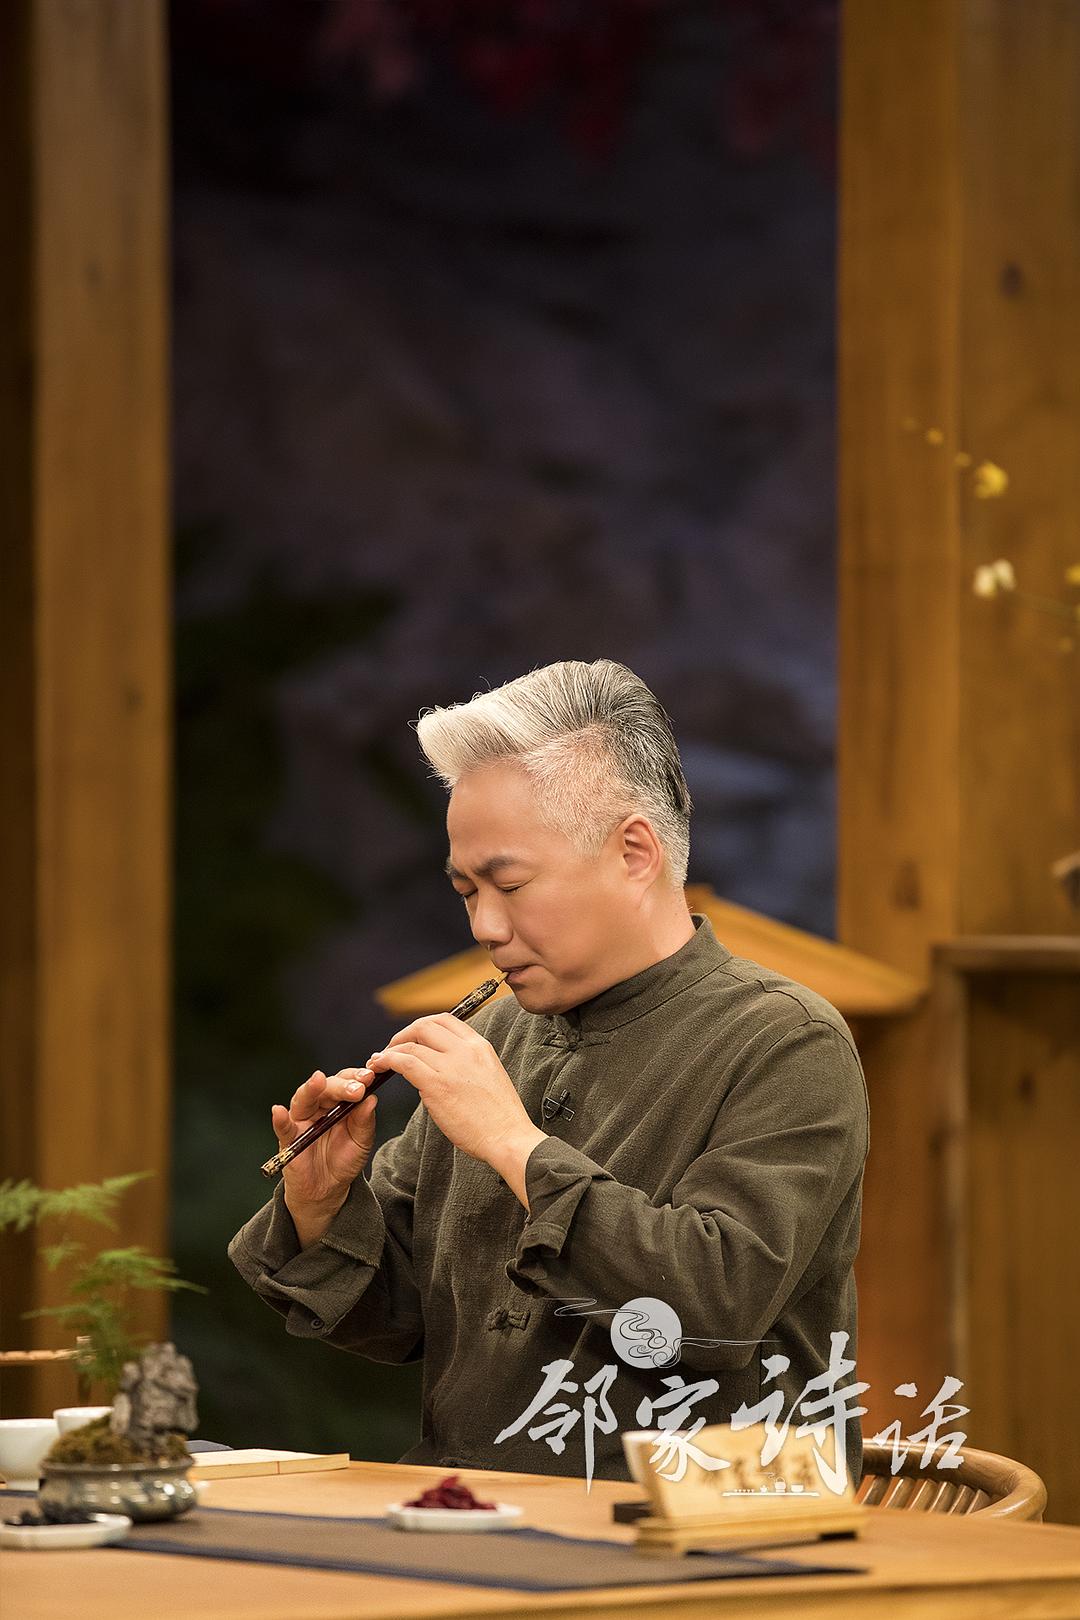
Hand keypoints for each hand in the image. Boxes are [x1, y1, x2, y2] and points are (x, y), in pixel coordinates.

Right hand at [272, 1068, 377, 1220]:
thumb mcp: (362, 1142)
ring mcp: (301, 1121)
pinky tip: (279, 1112)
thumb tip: (371, 1099)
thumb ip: (365, 1121)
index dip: (356, 1077)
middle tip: (357, 1088)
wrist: (327, 1189)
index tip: (370, 1077)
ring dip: (311, 1089)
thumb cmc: (344, 1160)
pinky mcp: (288, 1139)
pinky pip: (282, 1128)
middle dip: (341, 1085)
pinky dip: (280, 1120)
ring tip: (319, 1081)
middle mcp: (318, 1107)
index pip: (345, 1082)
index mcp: (337, 1103)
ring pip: (303, 1099)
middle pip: (326, 1087)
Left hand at [366, 1015, 545, 1188]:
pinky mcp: (437, 1084)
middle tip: (392, 1050)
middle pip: (424, 1025)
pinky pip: (404, 1062)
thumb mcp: (488, 1075)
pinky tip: (379, 1067)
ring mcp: (451, 1065)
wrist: (508, 1138)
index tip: (412, 1039)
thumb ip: (466, 1064)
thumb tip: (437, 1064)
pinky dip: (387, 1061)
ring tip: (379, 1062)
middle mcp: (465, 1049)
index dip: (422, 1026)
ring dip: (390, 1050)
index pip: (445, 1019)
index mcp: (480, 1046)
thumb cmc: (499, 1117)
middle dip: (403, 1035)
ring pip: (410, 1044)